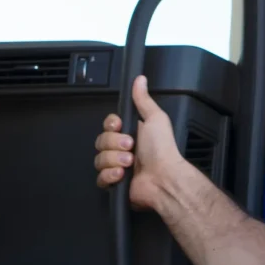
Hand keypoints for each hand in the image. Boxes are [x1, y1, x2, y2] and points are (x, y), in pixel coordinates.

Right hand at [92, 76, 197, 215]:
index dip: (111, 125)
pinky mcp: (114, 184)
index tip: (119, 126)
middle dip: (114, 144)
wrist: (165, 178)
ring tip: (129, 162)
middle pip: (101, 141)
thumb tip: (140, 80)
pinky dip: (110, 175)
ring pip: (99, 160)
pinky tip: (122, 174)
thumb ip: (143, 100)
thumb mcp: (155, 118)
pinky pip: (100, 178)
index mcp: (131, 133)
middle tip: (130, 146)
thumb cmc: (163, 150)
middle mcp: (122, 150)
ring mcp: (117, 167)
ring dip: (114, 160)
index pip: (108, 126)